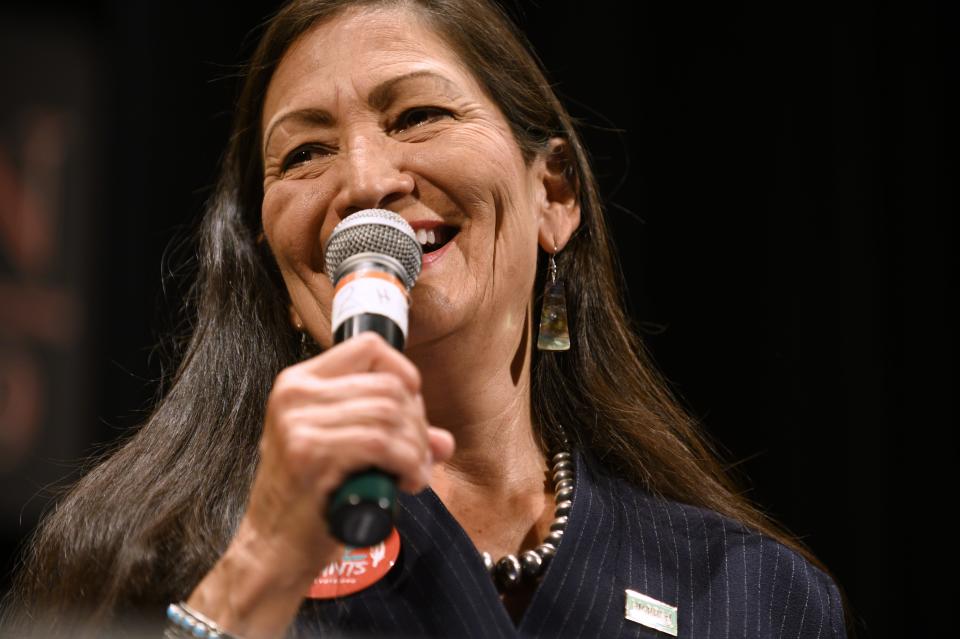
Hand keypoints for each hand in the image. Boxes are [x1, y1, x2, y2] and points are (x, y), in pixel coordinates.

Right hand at [187, 332, 454, 637]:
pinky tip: (408, 482)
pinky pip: (382, 444)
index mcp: (299, 382)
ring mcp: (298, 423)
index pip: (369, 348)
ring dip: (417, 448)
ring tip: (415, 473)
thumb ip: (391, 436)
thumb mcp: (345, 451)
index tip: (414, 410)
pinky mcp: (309, 454)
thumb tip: (443, 441)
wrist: (272, 548)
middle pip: (388, 386)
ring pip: (390, 414)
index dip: (404, 373)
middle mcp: (295, 394)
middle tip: (419, 457)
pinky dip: (408, 463)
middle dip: (418, 423)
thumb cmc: (309, 500)